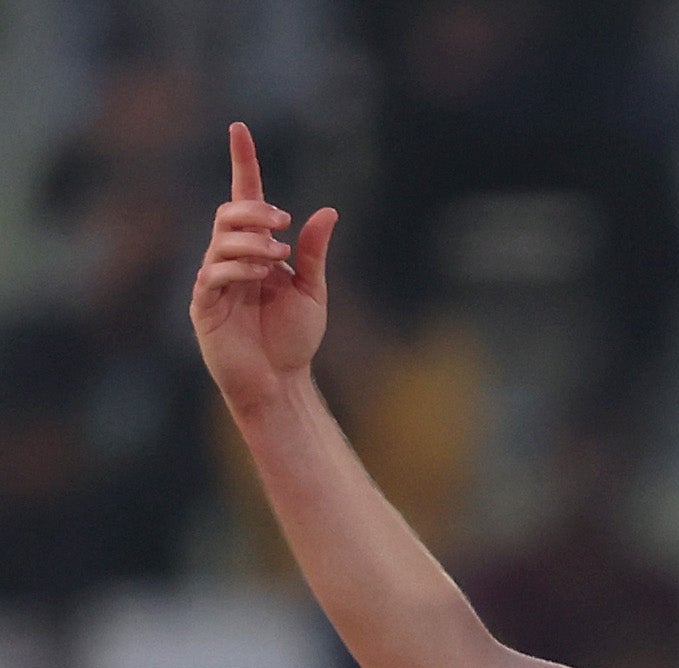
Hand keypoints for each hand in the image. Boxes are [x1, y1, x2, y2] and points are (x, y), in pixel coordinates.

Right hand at [191, 122, 338, 416]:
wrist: (280, 382)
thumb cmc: (292, 339)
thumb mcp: (311, 290)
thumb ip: (313, 252)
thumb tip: (327, 211)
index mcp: (255, 250)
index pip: (243, 197)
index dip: (243, 163)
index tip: (240, 129)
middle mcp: (230, 258)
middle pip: (229, 214)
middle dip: (254, 211)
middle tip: (283, 223)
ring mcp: (214, 279)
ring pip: (222, 239)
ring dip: (253, 242)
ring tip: (278, 258)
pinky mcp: (205, 304)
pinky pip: (214, 272)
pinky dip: (239, 267)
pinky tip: (260, 275)